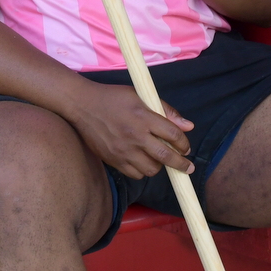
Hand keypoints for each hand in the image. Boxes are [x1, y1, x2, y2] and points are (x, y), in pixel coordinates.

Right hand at [67, 79, 193, 179]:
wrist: (82, 105)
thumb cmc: (113, 97)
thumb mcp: (140, 96)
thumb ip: (165, 111)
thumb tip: (189, 126)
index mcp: (143, 116)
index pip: (173, 134)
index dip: (184, 143)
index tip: (186, 147)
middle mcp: (134, 135)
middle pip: (166, 156)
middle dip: (181, 164)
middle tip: (187, 168)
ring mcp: (123, 150)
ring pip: (151, 169)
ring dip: (159, 166)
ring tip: (158, 159)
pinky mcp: (113, 159)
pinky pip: (135, 174)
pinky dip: (142, 170)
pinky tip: (142, 161)